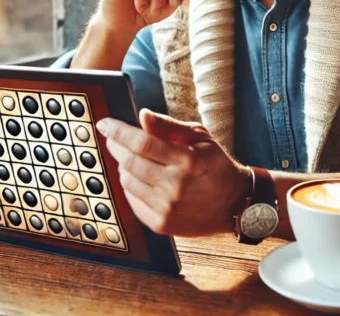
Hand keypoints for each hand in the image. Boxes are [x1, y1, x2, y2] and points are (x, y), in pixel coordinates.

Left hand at [96, 109, 251, 236]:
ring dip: (122, 166)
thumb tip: (142, 116)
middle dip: (115, 146)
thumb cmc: (216, 165)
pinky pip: (132, 201)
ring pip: (127, 181)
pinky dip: (129, 186)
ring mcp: (167, 208)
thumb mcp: (200, 137)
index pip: (142, 143)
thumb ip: (169, 126)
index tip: (104, 124)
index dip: (118, 131)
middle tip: (112, 138)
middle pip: (130, 162)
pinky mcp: (161, 224)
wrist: (234, 204)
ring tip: (129, 157)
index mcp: (187, 160)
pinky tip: (137, 178)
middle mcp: (175, 186)